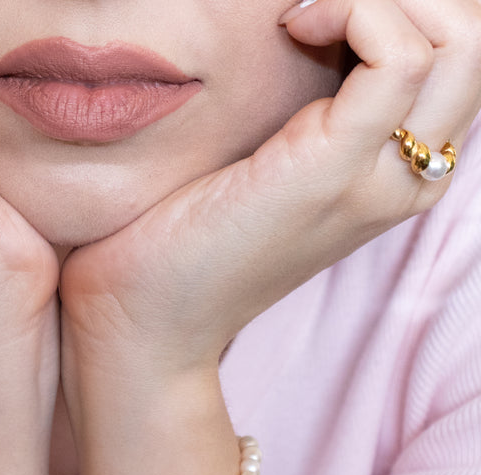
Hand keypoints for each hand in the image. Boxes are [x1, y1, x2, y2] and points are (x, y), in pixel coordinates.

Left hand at [59, 0, 480, 394]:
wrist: (147, 323)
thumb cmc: (187, 241)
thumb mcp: (271, 164)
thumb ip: (316, 111)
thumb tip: (311, 22)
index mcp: (399, 175)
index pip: (457, 58)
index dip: (401, 9)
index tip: (316, 13)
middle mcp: (408, 181)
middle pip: (472, 43)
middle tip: (317, 5)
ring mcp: (377, 180)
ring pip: (458, 42)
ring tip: (304, 14)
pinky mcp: (330, 171)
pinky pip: (398, 57)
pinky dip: (355, 10)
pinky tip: (293, 26)